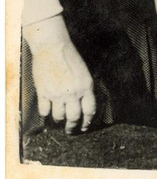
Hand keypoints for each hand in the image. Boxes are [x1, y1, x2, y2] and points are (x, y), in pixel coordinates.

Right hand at [25, 18, 96, 133]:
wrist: (53, 48)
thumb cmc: (70, 57)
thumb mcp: (84, 73)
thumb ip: (84, 89)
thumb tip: (83, 104)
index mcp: (86, 86)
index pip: (90, 110)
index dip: (88, 121)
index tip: (85, 127)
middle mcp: (73, 92)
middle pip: (74, 117)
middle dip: (73, 127)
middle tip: (71, 130)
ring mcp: (57, 93)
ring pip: (59, 116)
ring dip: (59, 120)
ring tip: (59, 120)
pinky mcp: (43, 92)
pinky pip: (44, 111)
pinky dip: (46, 114)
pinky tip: (47, 112)